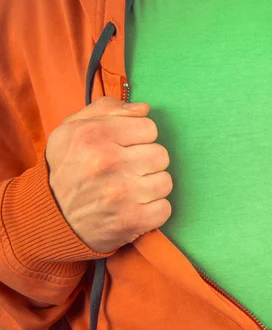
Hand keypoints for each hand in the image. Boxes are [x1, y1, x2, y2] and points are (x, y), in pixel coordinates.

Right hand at [46, 96, 172, 252]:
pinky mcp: (130, 221)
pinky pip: (165, 209)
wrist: (48, 216)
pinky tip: (135, 207)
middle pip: (161, 155)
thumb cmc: (67, 168)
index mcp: (94, 135)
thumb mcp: (73, 129)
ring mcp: (120, 194)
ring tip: (131, 189)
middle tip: (129, 170)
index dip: (140, 138)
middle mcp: (107, 162)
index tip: (126, 147)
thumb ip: (108, 109)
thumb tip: (145, 109)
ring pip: (165, 182)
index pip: (150, 128)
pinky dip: (153, 210)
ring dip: (152, 187)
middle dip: (147, 162)